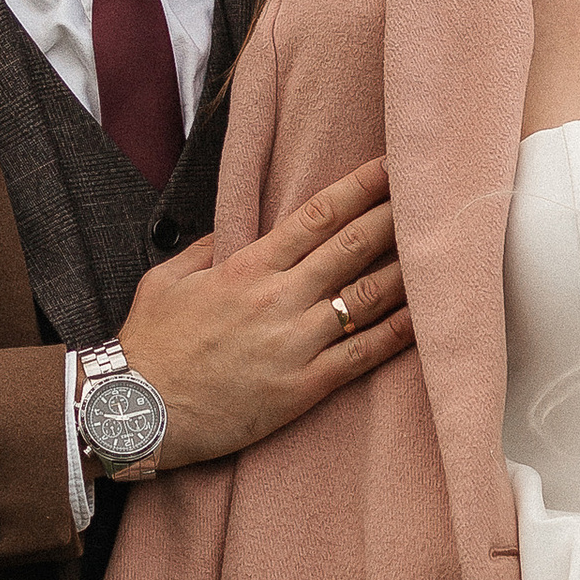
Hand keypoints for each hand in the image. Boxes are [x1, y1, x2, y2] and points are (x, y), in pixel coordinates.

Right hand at [110, 156, 411, 474]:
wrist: (136, 412)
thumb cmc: (149, 345)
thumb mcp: (168, 279)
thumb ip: (208, 249)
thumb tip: (234, 232)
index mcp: (248, 267)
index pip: (318, 216)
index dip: (359, 188)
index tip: (389, 167)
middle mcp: (279, 299)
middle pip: (353, 247)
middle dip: (396, 216)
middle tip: (430, 193)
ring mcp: (295, 344)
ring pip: (367, 298)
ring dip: (408, 270)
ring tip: (443, 250)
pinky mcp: (302, 388)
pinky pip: (362, 357)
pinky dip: (398, 335)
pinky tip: (426, 318)